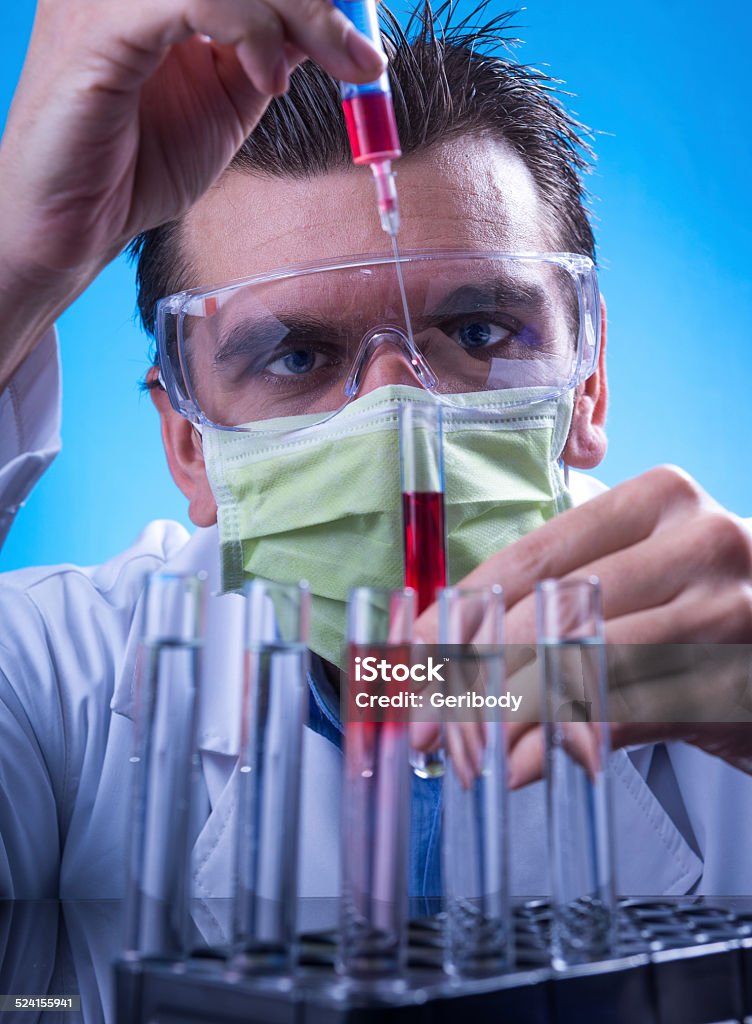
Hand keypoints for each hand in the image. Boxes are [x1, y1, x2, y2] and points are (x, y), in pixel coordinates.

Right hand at [0, 0, 384, 385]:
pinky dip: (250, 29)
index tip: (361, 41)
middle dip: (317, 1)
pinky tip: (266, 78)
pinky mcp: (98, 28)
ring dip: (297, 11)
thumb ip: (266, 50)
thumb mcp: (226, 100)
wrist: (75, 226)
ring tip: (328, 69)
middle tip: (362, 59)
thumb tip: (323, 23)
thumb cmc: (136, 166)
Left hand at [410, 466, 751, 784]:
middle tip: (427, 723)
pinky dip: (565, 742)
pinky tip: (525, 765)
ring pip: (580, 666)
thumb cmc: (707, 612)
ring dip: (509, 718)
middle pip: (548, 612)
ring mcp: (724, 606)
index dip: (461, 611)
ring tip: (467, 750)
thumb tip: (450, 672)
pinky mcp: (737, 675)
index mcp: (656, 500)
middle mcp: (696, 540)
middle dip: (472, 674)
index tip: (411, 655)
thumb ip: (558, 610)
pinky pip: (627, 713)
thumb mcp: (642, 584)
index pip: (532, 557)